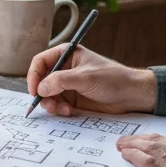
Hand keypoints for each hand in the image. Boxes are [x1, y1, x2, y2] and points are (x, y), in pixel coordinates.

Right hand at [26, 44, 156, 115]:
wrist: (132, 95)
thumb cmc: (113, 79)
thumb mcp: (86, 77)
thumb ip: (61, 81)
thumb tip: (41, 87)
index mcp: (66, 55)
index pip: (40, 62)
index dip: (33, 75)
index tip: (35, 90)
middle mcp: (64, 69)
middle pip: (41, 81)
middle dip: (42, 94)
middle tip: (48, 105)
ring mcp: (68, 85)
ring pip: (48, 95)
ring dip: (51, 104)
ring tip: (62, 110)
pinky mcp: (73, 99)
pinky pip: (57, 105)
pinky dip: (59, 110)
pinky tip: (69, 112)